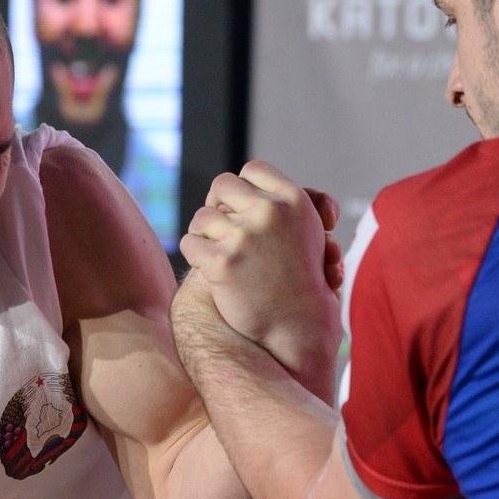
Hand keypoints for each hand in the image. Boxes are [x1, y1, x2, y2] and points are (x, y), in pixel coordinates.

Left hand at [181, 161, 341, 353]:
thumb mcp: (309, 234)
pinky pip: (189, 244)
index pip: (254, 170)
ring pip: (202, 217)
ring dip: (204, 234)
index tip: (242, 206)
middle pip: (223, 185)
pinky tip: (208, 268)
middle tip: (223, 228)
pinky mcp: (222, 262)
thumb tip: (247, 182)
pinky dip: (195, 256)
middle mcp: (269, 212)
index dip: (243, 187)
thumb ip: (284, 205)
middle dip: (219, 205)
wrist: (298, 328)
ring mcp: (244, 237)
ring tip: (216, 251)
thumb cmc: (302, 282)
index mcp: (294, 201)